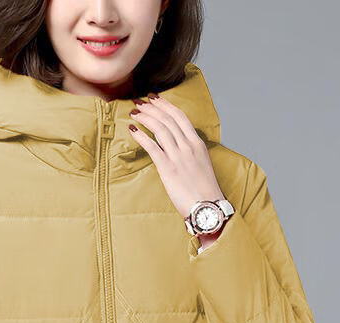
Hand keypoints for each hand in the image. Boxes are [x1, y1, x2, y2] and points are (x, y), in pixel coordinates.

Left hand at [127, 93, 225, 220]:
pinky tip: (133, 129)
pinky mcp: (168, 168)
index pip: (180, 116)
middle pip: (168, 119)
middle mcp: (188, 146)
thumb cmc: (204, 190)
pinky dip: (141, 135)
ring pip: (160, 128)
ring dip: (145, 117)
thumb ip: (191, 153)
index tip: (154, 98)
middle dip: (152, 107)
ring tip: (134, 112)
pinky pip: (152, 146)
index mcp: (197, 143)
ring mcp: (178, 156)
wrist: (207, 206)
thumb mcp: (202, 164)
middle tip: (140, 101)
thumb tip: (180, 147)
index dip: (165, 105)